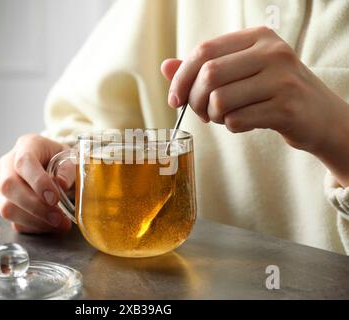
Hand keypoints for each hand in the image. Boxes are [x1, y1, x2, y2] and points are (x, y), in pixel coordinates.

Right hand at [0, 134, 72, 233]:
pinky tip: (52, 226)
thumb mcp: (71, 157)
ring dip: (35, 220)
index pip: (24, 162)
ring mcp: (4, 187)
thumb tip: (61, 184)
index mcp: (27, 146)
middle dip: (35, 206)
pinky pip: (14, 221)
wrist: (55, 165)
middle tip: (58, 217)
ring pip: (7, 208)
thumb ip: (68, 169)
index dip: (37, 181)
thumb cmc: (61, 159)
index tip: (54, 198)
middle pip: (9, 186)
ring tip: (59, 223)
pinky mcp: (8, 205)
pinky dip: (35, 227)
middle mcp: (9, 165)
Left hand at [161, 26, 348, 185]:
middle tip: (202, 113)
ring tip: (225, 117)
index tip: (174, 100)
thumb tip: (165, 66)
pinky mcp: (286, 108)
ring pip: (220, 100)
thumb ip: (203, 68)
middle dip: (195, 101)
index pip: (204, 51)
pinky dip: (231, 127)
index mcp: (257, 37)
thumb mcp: (241, 73)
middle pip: (209, 75)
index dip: (181, 78)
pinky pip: (236, 120)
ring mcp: (282, 79)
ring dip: (213, 116)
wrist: (320, 116)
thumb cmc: (273, 92)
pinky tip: (243, 123)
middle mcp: (272, 52)